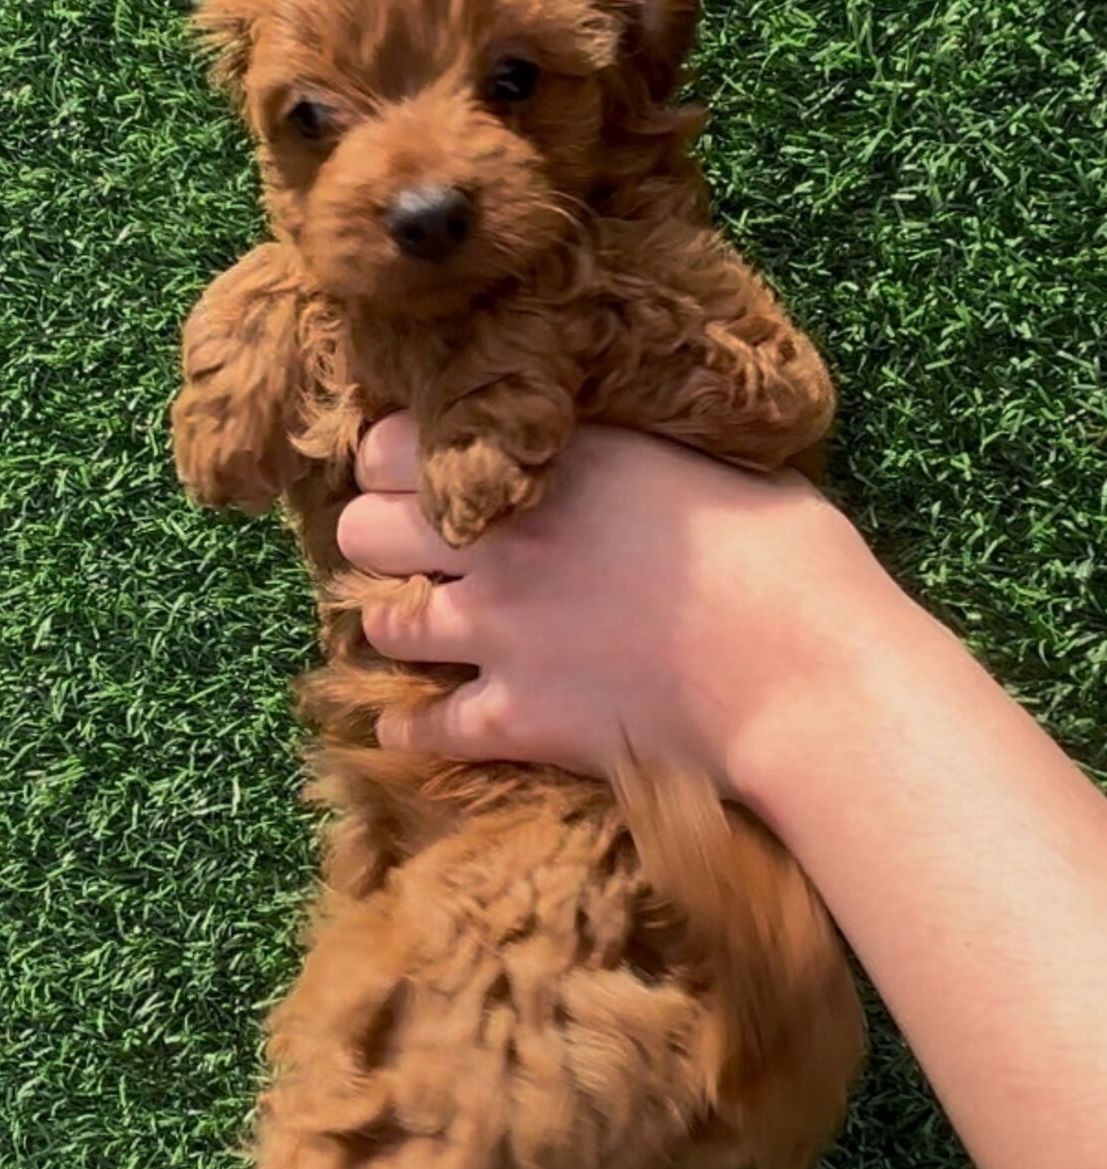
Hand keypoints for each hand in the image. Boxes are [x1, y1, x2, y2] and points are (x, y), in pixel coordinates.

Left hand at [336, 413, 899, 799]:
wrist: (805, 675)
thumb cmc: (790, 557)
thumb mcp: (714, 460)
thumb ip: (636, 447)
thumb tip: (619, 442)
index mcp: (549, 460)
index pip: (397, 442)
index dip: (399, 457)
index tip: (421, 470)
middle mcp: (501, 540)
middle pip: (363, 528)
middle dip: (379, 535)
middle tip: (414, 549)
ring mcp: (500, 632)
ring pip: (380, 622)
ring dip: (396, 622)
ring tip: (422, 626)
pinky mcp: (517, 717)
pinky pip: (423, 727)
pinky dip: (411, 726)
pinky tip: (411, 722)